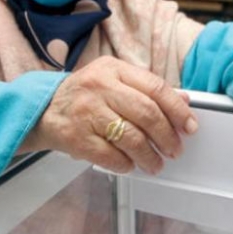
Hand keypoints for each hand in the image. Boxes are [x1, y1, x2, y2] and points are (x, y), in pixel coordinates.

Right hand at [22, 56, 196, 174]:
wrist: (43, 110)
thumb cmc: (85, 96)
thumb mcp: (114, 80)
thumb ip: (146, 88)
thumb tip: (182, 101)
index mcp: (113, 69)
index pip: (155, 87)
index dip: (177, 109)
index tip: (189, 126)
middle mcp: (100, 87)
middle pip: (146, 113)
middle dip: (167, 136)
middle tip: (175, 149)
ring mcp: (87, 112)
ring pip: (131, 138)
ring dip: (149, 156)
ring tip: (155, 163)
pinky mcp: (77, 137)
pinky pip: (111, 156)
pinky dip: (125, 164)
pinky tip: (130, 165)